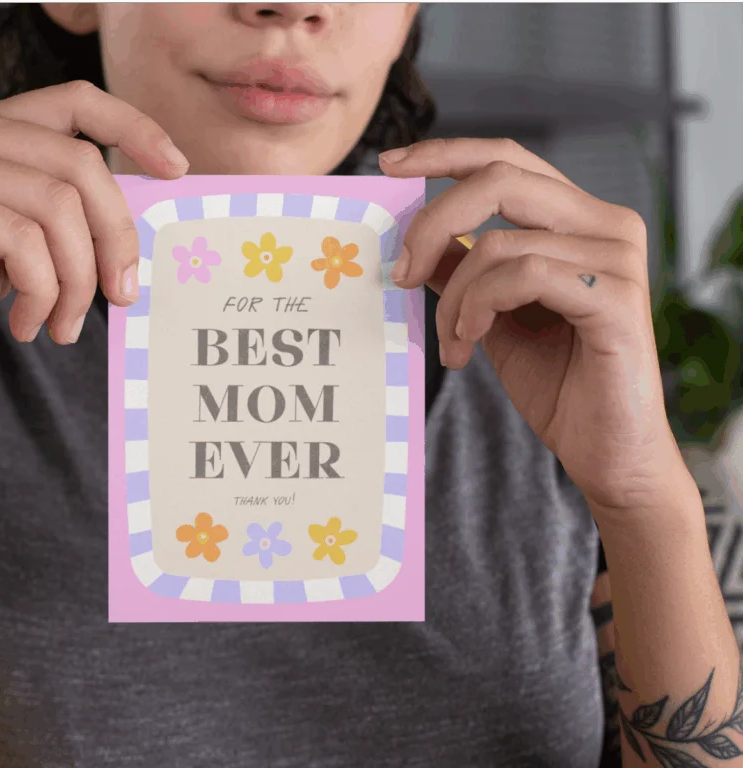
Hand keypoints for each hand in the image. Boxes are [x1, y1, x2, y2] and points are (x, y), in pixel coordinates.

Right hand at [0, 81, 187, 373]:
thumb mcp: (2, 246)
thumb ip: (52, 225)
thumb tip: (127, 239)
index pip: (76, 102)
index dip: (135, 130)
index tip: (176, 171)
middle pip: (83, 166)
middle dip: (117, 240)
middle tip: (120, 297)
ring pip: (61, 207)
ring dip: (78, 282)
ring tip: (59, 325)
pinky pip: (25, 241)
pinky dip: (41, 292)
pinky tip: (24, 324)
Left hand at [380, 138, 687, 513]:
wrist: (604, 450)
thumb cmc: (555, 381)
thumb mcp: (491, 314)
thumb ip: (464, 269)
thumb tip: (417, 239)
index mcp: (577, 219)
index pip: (507, 160)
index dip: (446, 154)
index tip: (389, 165)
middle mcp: (605, 224)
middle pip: (500, 179)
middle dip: (431, 224)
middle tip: (401, 276)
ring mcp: (615, 258)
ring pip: (498, 242)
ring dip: (454, 299)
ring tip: (452, 344)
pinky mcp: (614, 297)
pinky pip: (523, 275)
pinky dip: (479, 308)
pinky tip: (470, 345)